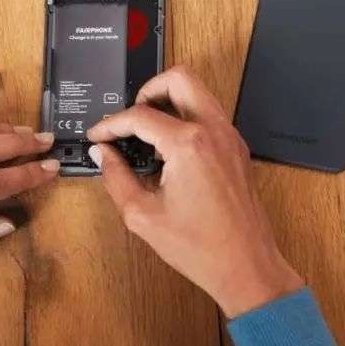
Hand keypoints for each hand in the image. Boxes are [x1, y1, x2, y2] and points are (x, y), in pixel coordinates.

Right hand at [87, 67, 303, 317]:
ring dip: (169, 101)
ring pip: (198, 92)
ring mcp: (230, 137)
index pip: (140, 115)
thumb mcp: (143, 215)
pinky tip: (169, 149)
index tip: (98, 136)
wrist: (246, 266)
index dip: (111, 124)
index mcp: (189, 144)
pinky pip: (209, 115)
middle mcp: (214, 131)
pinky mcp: (237, 148)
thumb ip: (117, 178)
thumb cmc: (201, 247)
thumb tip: (104, 154)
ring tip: (147, 132)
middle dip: (148, 90)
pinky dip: (186, 118)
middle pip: (178, 79)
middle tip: (130, 118)